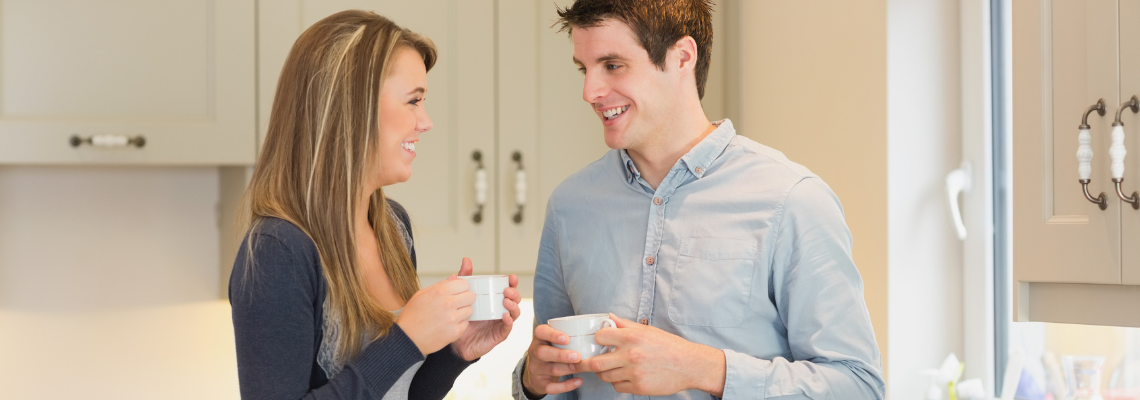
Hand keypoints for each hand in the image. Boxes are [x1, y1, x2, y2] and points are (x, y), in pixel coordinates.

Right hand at [395, 274, 474, 355]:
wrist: (408, 338)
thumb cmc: (412, 316)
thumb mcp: (421, 294)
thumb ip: (441, 285)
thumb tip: (454, 277)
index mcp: (440, 291)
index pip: (465, 284)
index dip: (461, 288)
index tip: (457, 292)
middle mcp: (448, 303)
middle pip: (471, 296)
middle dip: (465, 299)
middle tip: (456, 304)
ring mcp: (452, 318)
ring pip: (470, 310)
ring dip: (463, 312)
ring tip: (450, 315)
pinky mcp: (455, 332)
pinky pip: (466, 323)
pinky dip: (460, 324)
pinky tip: (449, 324)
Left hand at [450, 257, 522, 360]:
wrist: (455, 340)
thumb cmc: (461, 317)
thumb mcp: (462, 295)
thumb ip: (465, 278)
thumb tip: (466, 260)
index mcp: (494, 300)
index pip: (508, 289)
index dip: (512, 283)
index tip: (511, 277)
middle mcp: (500, 311)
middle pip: (515, 300)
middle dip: (514, 293)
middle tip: (507, 290)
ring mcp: (500, 323)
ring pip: (514, 313)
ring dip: (513, 306)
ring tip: (507, 302)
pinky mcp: (498, 335)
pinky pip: (507, 329)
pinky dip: (508, 322)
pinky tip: (505, 316)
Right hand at [521, 323, 585, 395]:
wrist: (537, 372)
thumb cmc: (553, 350)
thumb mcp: (554, 340)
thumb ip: (569, 335)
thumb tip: (598, 332)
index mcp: (539, 338)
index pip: (540, 332)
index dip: (552, 334)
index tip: (567, 338)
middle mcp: (535, 352)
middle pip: (543, 352)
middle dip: (561, 355)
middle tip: (577, 356)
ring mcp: (536, 368)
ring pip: (551, 369)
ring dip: (568, 368)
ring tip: (582, 367)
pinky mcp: (540, 383)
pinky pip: (551, 387)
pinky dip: (566, 386)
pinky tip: (578, 381)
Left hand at [577, 314, 726, 396]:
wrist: (690, 365)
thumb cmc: (670, 346)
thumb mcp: (648, 330)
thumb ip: (626, 325)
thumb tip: (609, 317)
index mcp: (632, 337)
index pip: (600, 337)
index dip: (598, 340)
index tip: (599, 343)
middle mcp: (631, 355)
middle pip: (595, 363)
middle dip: (587, 363)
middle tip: (587, 362)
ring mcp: (634, 373)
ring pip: (605, 376)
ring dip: (604, 373)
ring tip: (611, 368)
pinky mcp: (639, 387)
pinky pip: (618, 387)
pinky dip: (618, 382)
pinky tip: (625, 376)